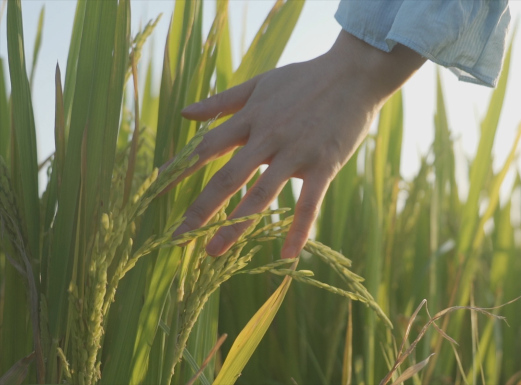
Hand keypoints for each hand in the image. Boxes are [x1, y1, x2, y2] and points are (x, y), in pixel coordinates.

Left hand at [170, 31, 424, 257]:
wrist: (355, 73)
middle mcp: (268, 137)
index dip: (181, 170)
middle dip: (201, 209)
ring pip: (261, 194)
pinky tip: (286, 257)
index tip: (156, 192)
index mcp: (251, 118)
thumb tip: (184, 114)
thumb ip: (222, 101)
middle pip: (228, 177)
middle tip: (178, 238)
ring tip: (215, 252)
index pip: (208, 147)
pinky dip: (297, 230)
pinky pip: (309, 203)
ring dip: (236, 226)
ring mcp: (296, 153)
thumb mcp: (260, 83)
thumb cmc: (306, 78)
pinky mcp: (324, 164)